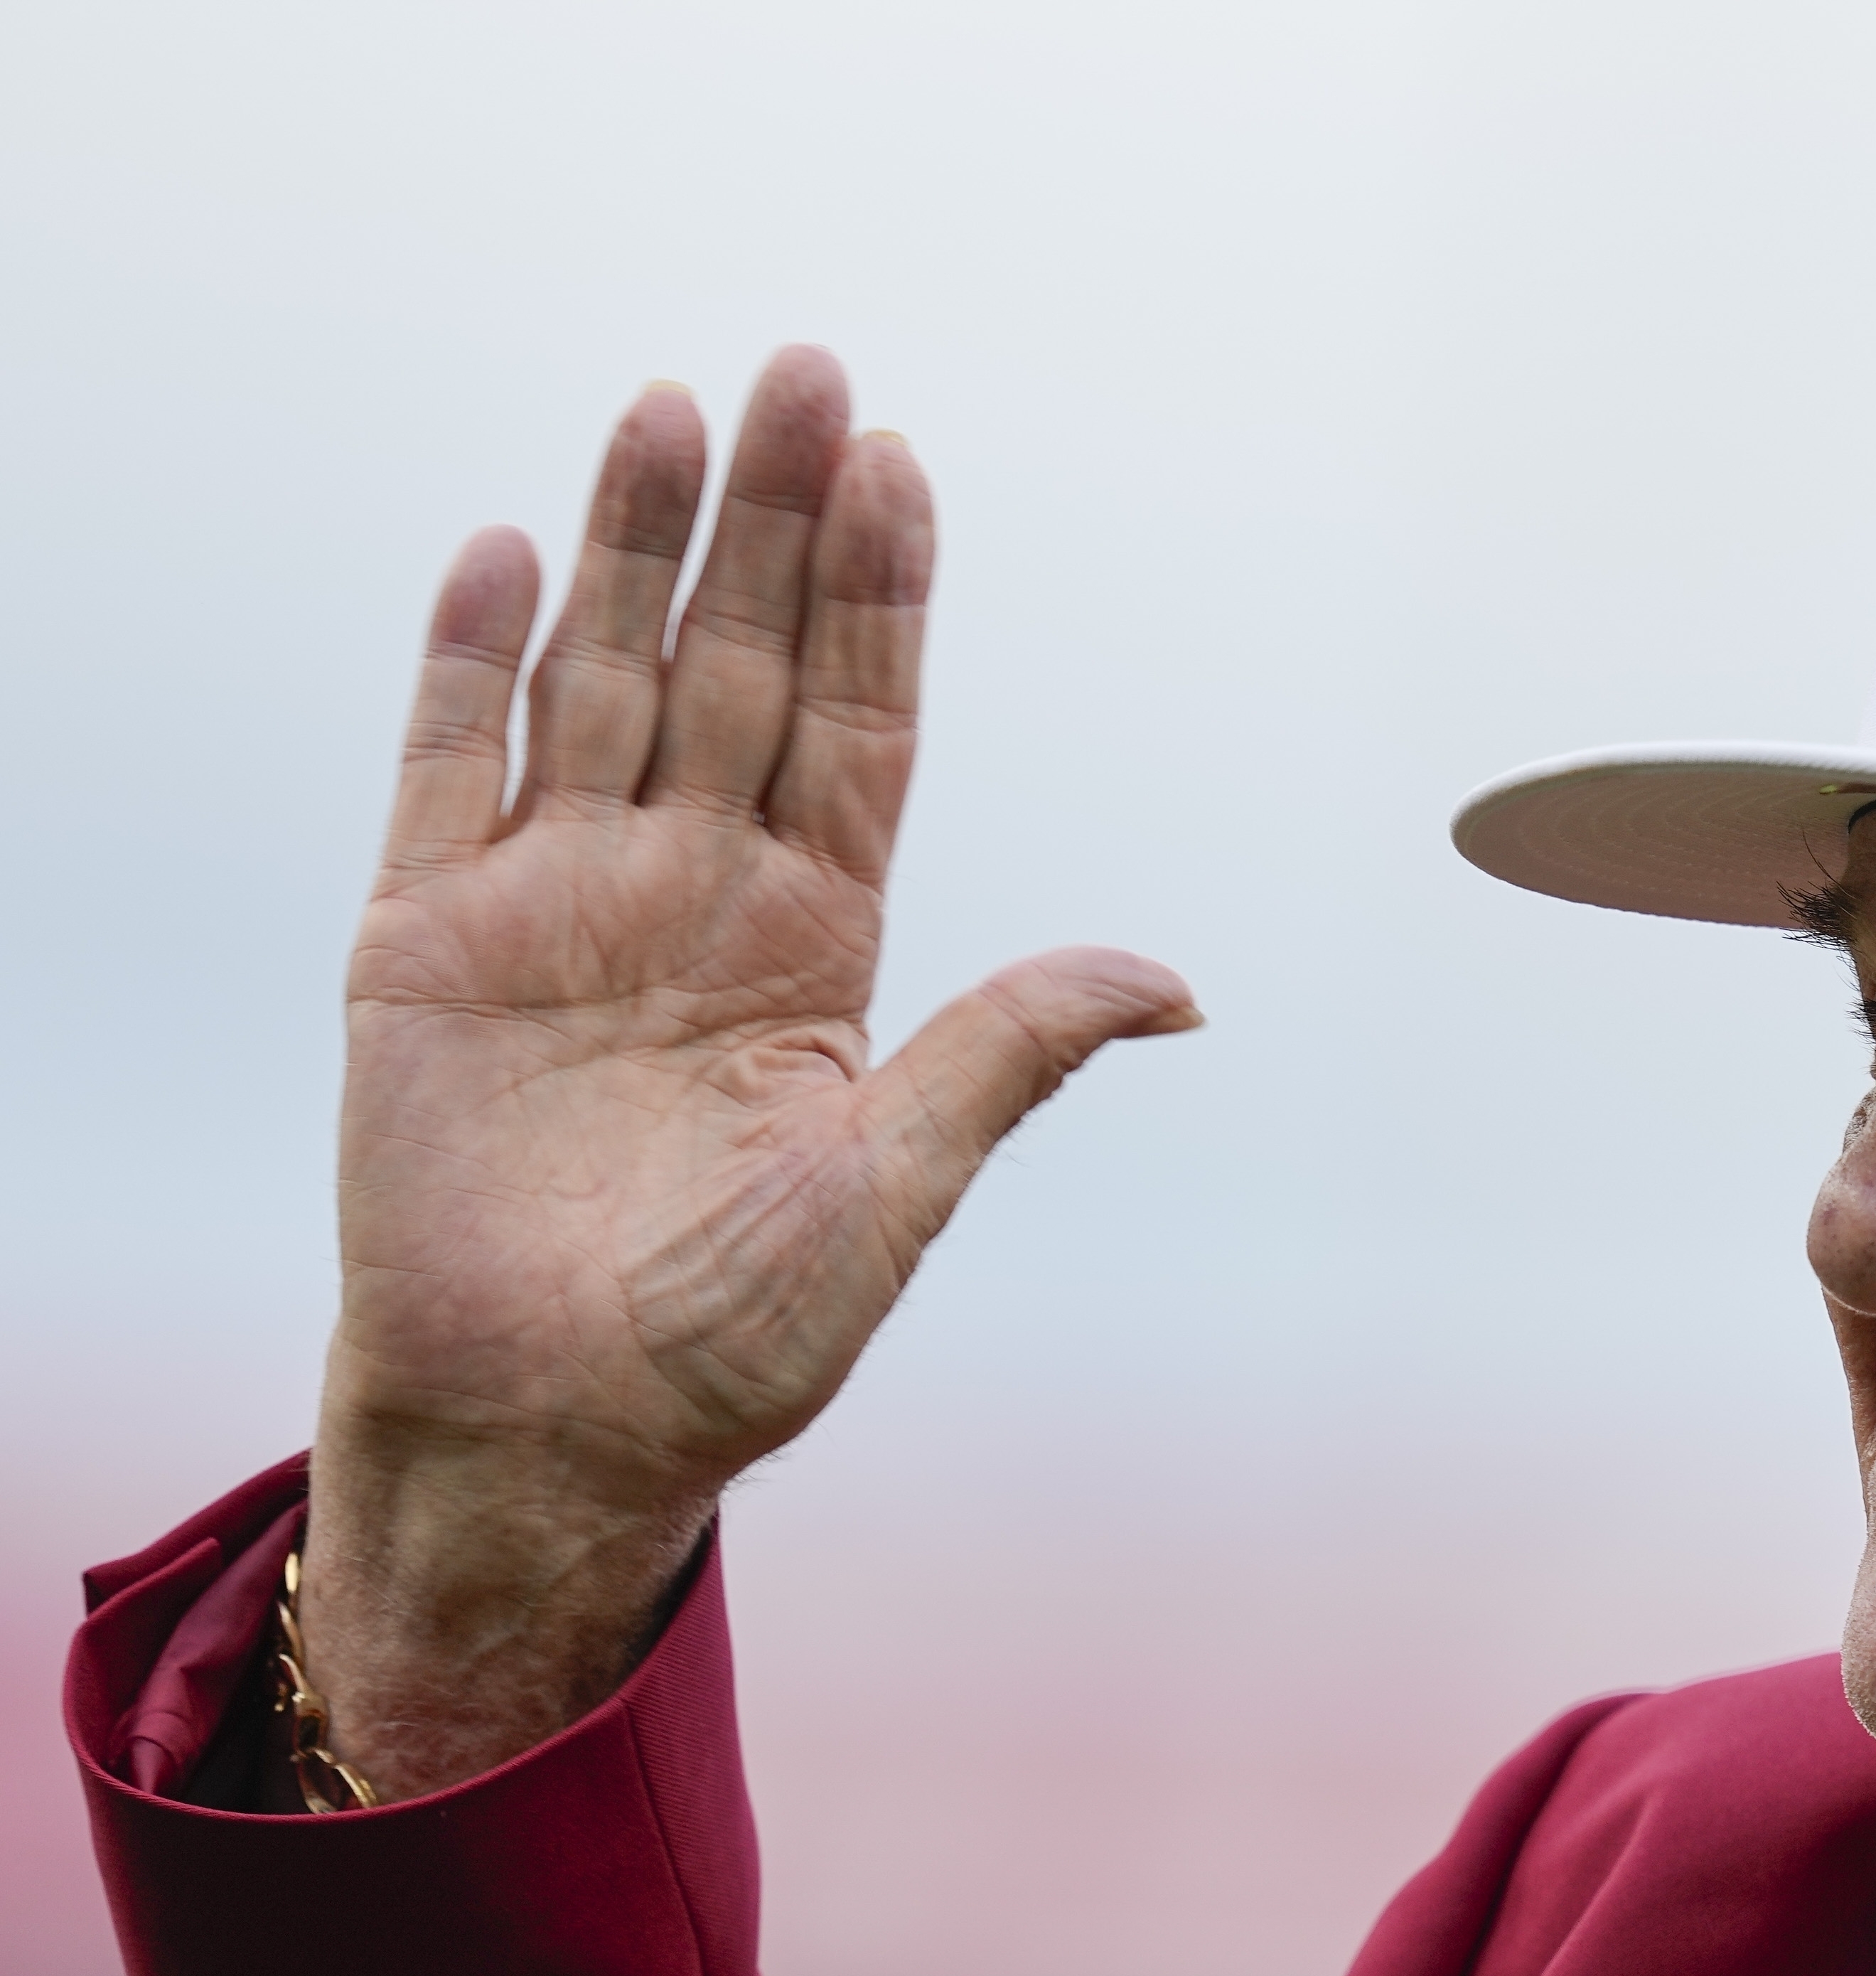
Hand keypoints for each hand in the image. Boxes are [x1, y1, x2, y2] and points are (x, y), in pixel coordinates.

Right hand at [298, 351, 1198, 1799]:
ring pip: (605, 681)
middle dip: (776, 524)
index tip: (902, 467)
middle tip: (807, 370)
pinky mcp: (423, 940)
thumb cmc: (732, 1342)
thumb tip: (1179, 984)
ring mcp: (556, 899)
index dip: (880, 598)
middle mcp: (691, 889)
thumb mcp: (897, 1191)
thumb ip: (1009, 1057)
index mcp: (814, 937)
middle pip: (743, 666)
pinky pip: (445, 769)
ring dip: (638, 548)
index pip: (859, 725)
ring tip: (674, 407)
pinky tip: (506, 554)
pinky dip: (469, 664)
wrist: (552, 1433)